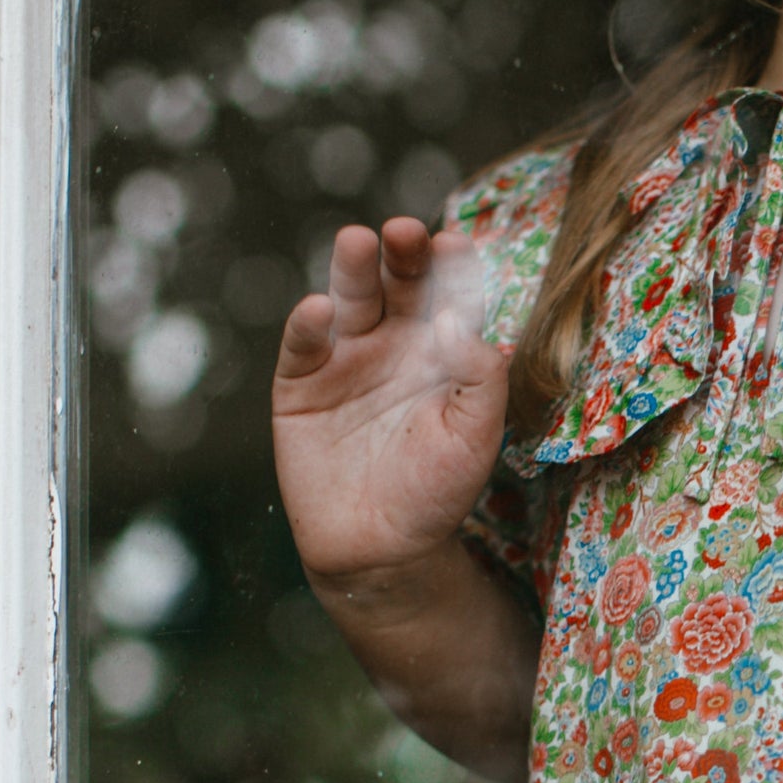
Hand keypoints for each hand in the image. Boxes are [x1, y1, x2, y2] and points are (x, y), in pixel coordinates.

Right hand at [272, 219, 506, 584]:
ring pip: (350, 300)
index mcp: (442, 349)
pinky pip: (303, 345)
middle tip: (406, 232)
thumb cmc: (436, 491)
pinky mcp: (301, 383)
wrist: (380, 550)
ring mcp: (346, 358)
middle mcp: (395, 342)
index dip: (452, 267)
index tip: (456, 245)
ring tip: (357, 241)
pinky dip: (308, 325)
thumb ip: (480, 378)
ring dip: (352, 269)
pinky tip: (319, 310)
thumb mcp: (476, 437)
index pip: (450, 294)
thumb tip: (458, 322)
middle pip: (398, 283)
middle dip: (402, 254)